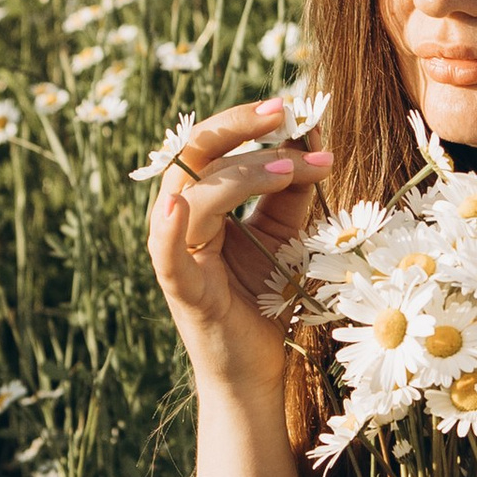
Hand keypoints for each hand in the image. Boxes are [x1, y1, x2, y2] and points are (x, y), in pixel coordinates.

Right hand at [148, 98, 332, 402]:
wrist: (259, 369)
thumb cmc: (266, 300)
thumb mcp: (288, 234)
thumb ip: (294, 188)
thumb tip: (311, 132)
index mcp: (202, 200)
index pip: (215, 143)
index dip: (250, 121)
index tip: (296, 107)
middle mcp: (181, 218)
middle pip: (195, 153)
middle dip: (238, 126)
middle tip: (283, 111)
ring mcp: (176, 252)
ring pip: (194, 194)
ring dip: (242, 174)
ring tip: (290, 170)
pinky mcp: (181, 289)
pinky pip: (165, 254)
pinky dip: (169, 229)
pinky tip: (177, 207)